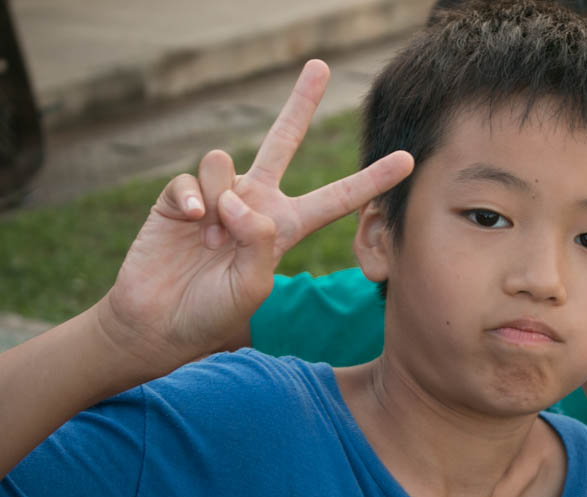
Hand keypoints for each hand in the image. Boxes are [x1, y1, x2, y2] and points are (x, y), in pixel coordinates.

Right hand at [96, 60, 413, 369]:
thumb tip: (244, 202)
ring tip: (211, 240)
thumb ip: (259, 246)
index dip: (370, 180)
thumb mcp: (251, 289)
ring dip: (220, 201)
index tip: (408, 161)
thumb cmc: (213, 312)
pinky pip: (191, 179)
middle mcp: (255, 203)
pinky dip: (192, 200)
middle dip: (300, 103)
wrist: (159, 322)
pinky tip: (192, 224)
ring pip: (225, 162)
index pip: (335, 198)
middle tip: (319, 66)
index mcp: (286, 227)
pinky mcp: (181, 197)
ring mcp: (218, 196)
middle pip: (283, 141)